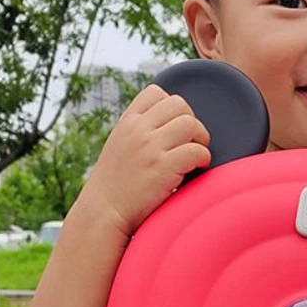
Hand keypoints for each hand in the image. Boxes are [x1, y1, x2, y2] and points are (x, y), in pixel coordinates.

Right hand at [81, 84, 211, 236]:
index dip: (173, 107)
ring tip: (195, 156)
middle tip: (191, 143)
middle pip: (179, 105)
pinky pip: (196, 151)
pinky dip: (203, 159)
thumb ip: (138, 132)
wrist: (103, 213)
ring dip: (201, 139)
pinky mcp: (164, 167)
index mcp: (127, 122)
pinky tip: (197, 168)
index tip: (175, 128)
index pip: (156, 93)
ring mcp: (150, 148)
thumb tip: (165, 123)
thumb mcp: (120, 146)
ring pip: (191, 124)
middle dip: (192, 122)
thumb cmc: (115, 185)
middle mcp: (138, 130)